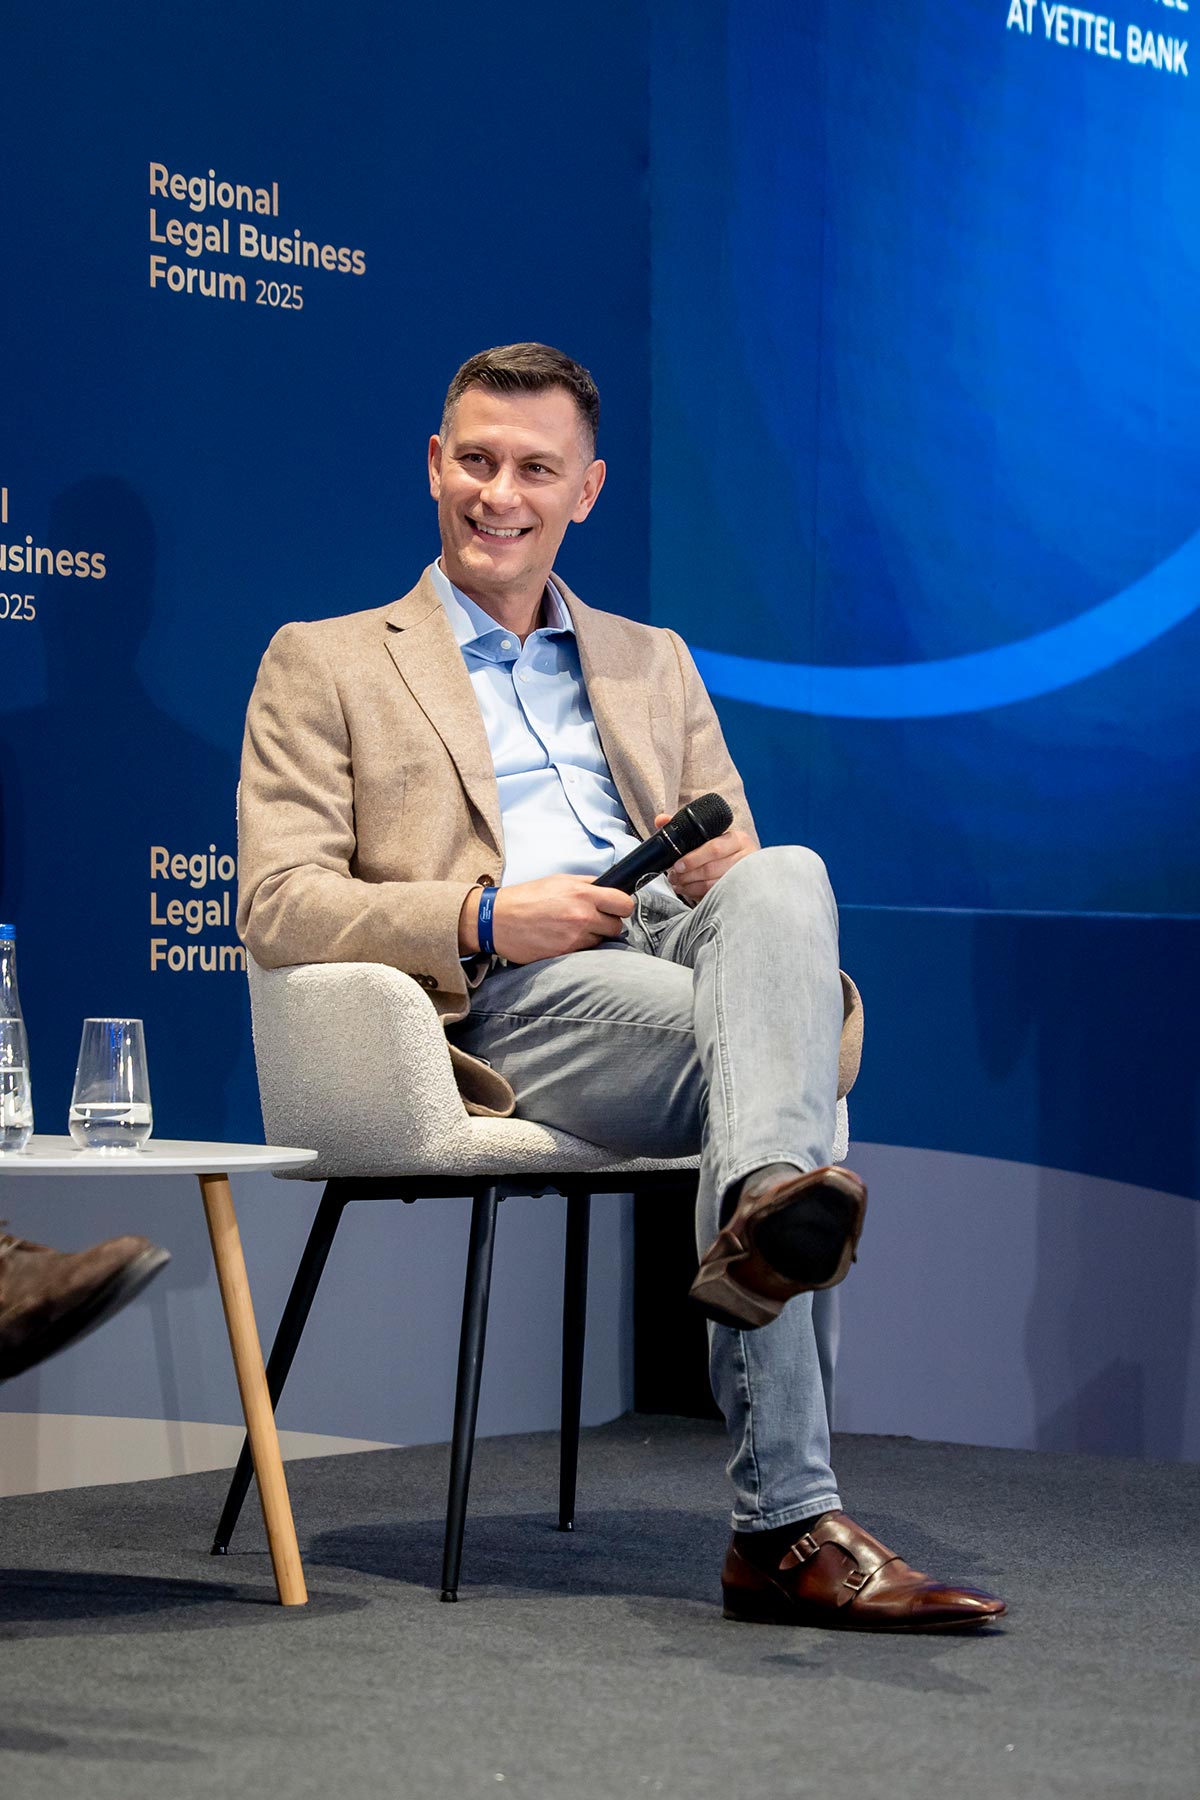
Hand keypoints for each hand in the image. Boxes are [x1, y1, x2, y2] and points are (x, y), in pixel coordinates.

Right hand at [458, 874, 633, 963]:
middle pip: (617, 927)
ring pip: (601, 942)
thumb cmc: (526, 897)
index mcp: (583, 894)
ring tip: (572, 930)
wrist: (497, 920)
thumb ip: (587, 884)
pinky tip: (563, 939)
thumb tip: (609, 886)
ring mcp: (574, 939)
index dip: (621, 906)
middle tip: (592, 920)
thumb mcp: (558, 880)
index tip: (615, 908)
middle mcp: (582, 917)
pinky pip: (584, 953)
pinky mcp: (565, 955)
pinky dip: (578, 948)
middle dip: (608, 924)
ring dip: (592, 937)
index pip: (624, 904)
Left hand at [654, 813, 755, 902]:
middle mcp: (744, 857)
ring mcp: (743, 876)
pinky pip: (715, 894)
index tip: (678, 865)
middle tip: (674, 876)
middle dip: (688, 875)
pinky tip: (688, 891)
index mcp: (737, 839)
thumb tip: (661, 820)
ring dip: (691, 886)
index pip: (714, 848)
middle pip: (711, 868)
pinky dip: (698, 894)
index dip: (693, 858)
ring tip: (678, 884)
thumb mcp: (709, 836)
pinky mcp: (740, 891)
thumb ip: (685, 828)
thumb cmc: (723, 850)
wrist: (743, 867)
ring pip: (713, 884)